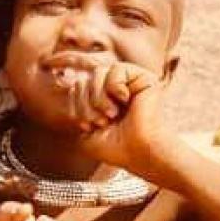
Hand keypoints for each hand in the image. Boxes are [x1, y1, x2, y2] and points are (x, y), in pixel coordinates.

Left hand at [78, 63, 175, 179]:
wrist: (141, 152)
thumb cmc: (117, 148)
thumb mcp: (86, 135)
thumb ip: (78, 111)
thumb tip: (77, 83)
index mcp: (102, 102)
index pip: (77, 88)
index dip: (76, 106)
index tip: (89, 126)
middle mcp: (115, 91)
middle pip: (84, 80)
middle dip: (85, 103)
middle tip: (101, 122)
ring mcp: (129, 83)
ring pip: (98, 72)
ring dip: (98, 97)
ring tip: (111, 114)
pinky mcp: (143, 77)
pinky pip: (116, 68)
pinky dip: (114, 86)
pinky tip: (125, 99)